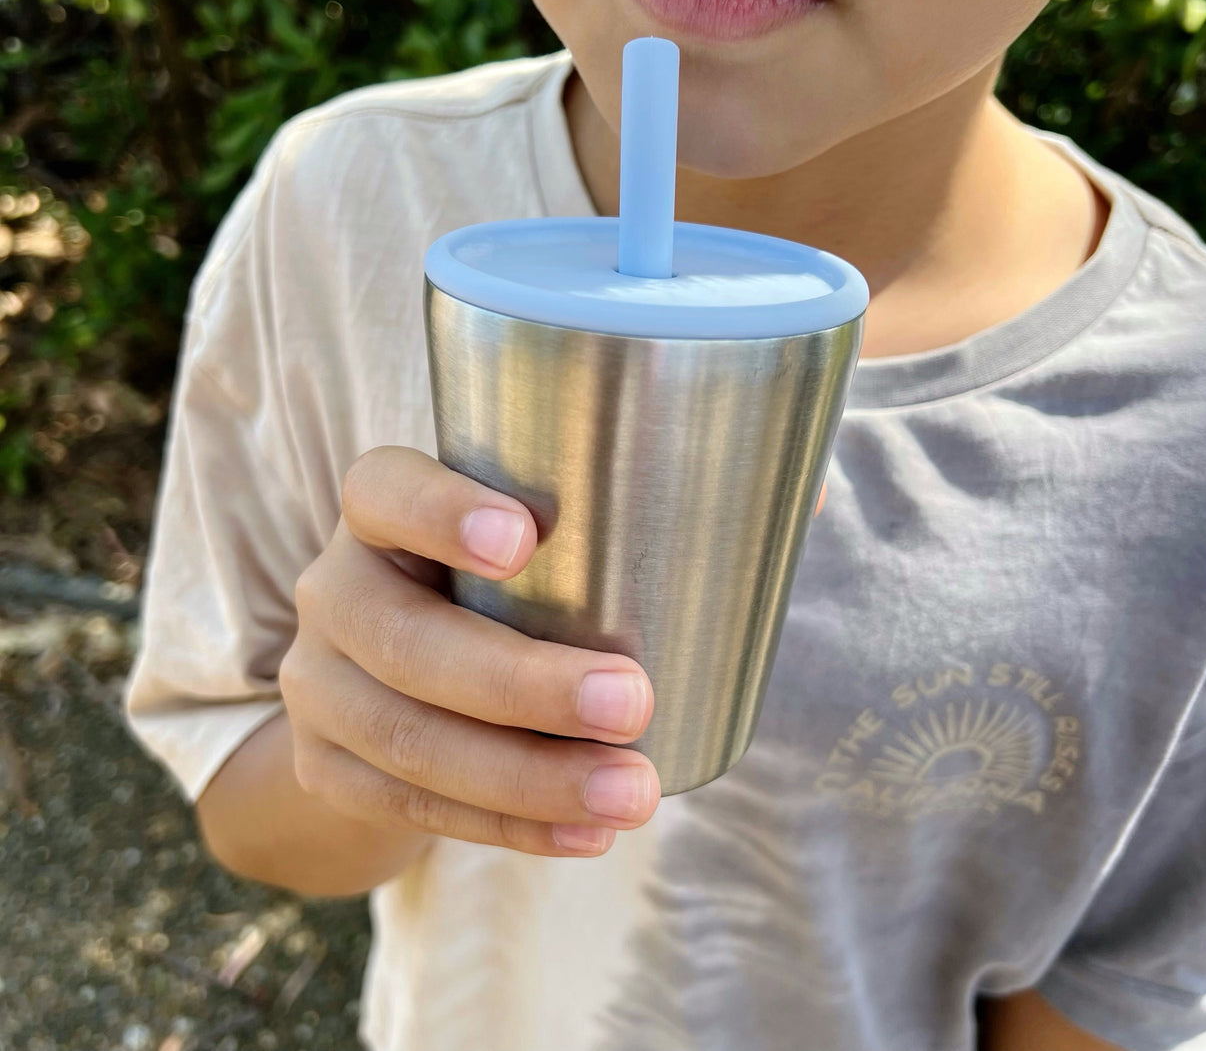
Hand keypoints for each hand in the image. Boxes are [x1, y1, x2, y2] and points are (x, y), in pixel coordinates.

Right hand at [279, 446, 662, 857]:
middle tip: (632, 703)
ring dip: (529, 777)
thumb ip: (600, 523)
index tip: (526, 538)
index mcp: (378, 512)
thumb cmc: (486, 587)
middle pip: (407, 640)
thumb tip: (769, 523)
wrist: (380, 680)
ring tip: (632, 792)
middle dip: (523, 683)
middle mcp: (335, 591)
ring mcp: (318, 686)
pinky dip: (509, 825)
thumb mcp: (512, 537)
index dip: (443, 512)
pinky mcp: (325, 768)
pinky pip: (415, 806)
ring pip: (411, 740)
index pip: (385, 491)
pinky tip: (586, 834)